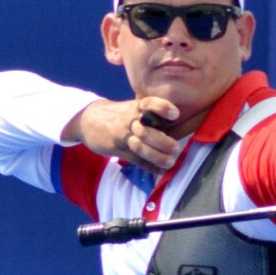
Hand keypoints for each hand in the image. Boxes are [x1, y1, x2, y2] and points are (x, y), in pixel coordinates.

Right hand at [62, 97, 181, 173]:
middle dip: (163, 142)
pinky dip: (150, 166)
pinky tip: (161, 170)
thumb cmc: (121, 114)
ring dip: (157, 156)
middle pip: (147, 131)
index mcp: (137, 107)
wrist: (88, 119)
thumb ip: (154, 115)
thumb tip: (187, 123)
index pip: (150, 104)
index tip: (174, 115)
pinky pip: (135, 159)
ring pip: (140, 147)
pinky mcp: (118, 149)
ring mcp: (123, 135)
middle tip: (176, 149)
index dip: (162, 108)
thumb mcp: (134, 108)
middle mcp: (131, 120)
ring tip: (171, 162)